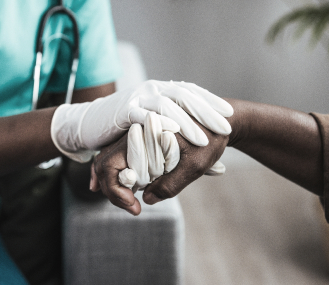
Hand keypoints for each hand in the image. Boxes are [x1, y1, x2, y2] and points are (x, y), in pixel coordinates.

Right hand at [51, 80, 232, 161]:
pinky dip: (158, 124)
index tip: (228, 114)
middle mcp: (152, 89)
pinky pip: (143, 116)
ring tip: (203, 138)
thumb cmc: (128, 127)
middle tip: (225, 126)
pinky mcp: (123, 110)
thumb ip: (176, 136)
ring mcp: (137, 98)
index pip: (191, 93)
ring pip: (166, 106)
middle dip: (206, 111)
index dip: (210, 102)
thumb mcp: (155, 127)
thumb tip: (202, 151)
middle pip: (184, 97)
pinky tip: (172, 134)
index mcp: (162, 90)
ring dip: (186, 122)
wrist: (89, 121)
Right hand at [91, 117, 228, 214]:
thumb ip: (169, 184)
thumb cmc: (211, 140)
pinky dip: (119, 173)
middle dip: (111, 189)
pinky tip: (126, 186)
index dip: (115, 191)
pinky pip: (121, 157)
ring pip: (109, 159)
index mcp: (144, 133)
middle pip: (104, 162)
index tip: (135, 207)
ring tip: (127, 200)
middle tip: (131, 207)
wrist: (223, 120)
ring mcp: (137, 134)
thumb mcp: (195, 166)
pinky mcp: (142, 139)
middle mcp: (135, 131)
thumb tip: (146, 199)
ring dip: (113, 182)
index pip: (110, 165)